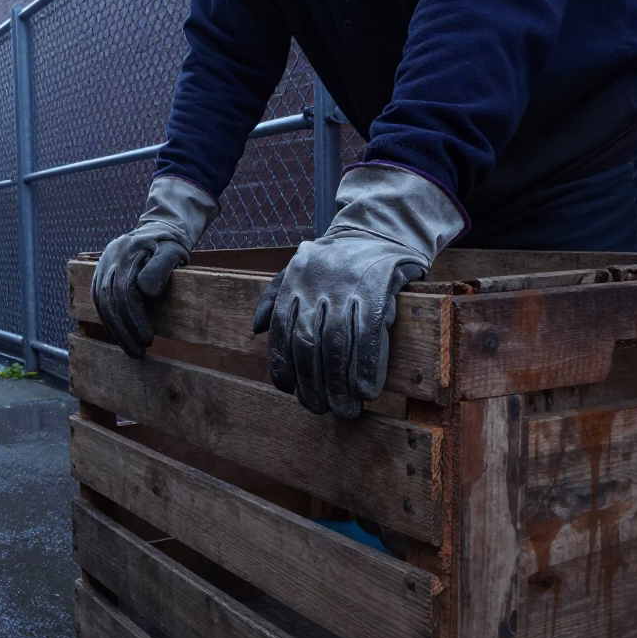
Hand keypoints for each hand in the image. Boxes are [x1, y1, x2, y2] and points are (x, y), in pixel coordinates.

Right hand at [93, 177, 217, 357]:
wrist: (157, 230)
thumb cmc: (169, 244)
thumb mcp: (173, 252)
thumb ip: (161, 268)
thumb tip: (146, 291)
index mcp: (126, 252)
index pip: (124, 292)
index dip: (134, 319)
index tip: (148, 339)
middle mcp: (108, 259)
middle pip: (109, 302)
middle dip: (123, 332)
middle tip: (139, 353)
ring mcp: (101, 266)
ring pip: (101, 304)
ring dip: (115, 331)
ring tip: (132, 350)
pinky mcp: (99, 274)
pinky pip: (99, 301)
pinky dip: (109, 321)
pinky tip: (122, 336)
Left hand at [252, 163, 465, 417]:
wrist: (380, 228)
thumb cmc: (337, 259)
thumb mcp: (299, 267)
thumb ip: (275, 296)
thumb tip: (257, 329)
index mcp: (295, 281)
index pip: (281, 332)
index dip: (283, 366)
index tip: (290, 391)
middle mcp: (316, 284)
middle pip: (307, 344)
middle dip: (312, 383)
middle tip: (320, 409)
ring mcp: (346, 285)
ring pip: (336, 343)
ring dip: (338, 383)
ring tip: (344, 408)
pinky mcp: (376, 288)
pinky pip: (368, 334)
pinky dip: (366, 366)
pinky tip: (366, 389)